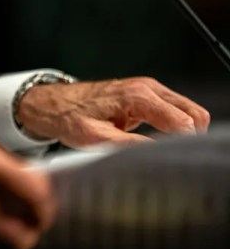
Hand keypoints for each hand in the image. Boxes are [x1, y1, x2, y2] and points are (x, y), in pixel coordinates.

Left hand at [17, 76, 209, 146]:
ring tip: (164, 151)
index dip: (183, 144)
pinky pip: (176, 111)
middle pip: (194, 114)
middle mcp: (147, 88)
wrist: (55, 103)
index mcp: (136, 96)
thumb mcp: (94, 138)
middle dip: (190, 138)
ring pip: (189, 112)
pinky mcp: (147, 94)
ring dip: (185, 132)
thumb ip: (128, 146)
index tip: (173, 160)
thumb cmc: (69, 118)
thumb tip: (157, 155)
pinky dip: (177, 126)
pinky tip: (159, 141)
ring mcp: (149, 89)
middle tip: (171, 158)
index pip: (182, 122)